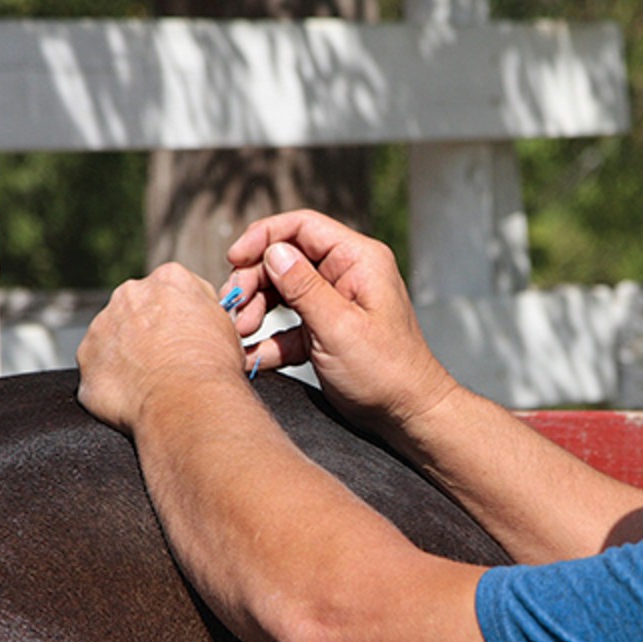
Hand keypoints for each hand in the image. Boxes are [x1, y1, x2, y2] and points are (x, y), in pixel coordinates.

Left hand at [77, 263, 244, 434]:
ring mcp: (102, 324)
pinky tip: (137, 393)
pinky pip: (99, 367)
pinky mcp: (86, 357)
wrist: (188, 400)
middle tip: (169, 358)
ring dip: (128, 354)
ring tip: (154, 379)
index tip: (188, 333)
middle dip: (148, 329)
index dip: (181, 314)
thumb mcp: (227, 324)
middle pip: (136, 307)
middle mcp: (130, 294)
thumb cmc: (213, 365)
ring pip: (114, 337)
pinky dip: (114, 379)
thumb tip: (198, 312)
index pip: (171, 288)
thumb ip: (205, 307)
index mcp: (169, 279)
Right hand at [225, 210, 455, 432]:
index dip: (263, 237)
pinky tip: (248, 355)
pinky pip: (287, 327)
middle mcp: (347, 276)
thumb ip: (304, 288)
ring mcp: (335, 304)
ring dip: (255, 310)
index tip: (234, 259)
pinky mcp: (325, 332)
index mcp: (359, 260)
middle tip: (234, 307)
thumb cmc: (387, 372)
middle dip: (254, 280)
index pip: (302, 227)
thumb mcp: (340, 327)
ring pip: (281, 292)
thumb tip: (273, 252)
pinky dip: (267, 340)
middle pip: (285, 259)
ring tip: (239, 332)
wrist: (408, 414)